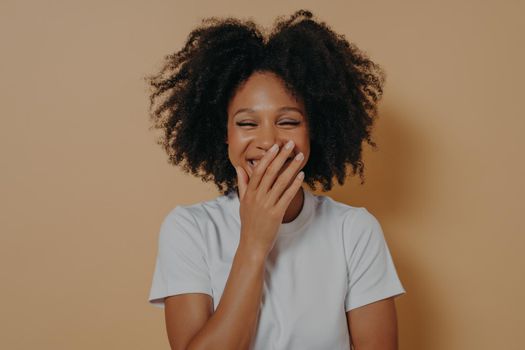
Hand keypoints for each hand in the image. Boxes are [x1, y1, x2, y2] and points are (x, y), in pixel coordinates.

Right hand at [234, 140, 304, 257]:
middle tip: (290, 145)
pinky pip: (287, 196)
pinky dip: (295, 185)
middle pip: (270, 172)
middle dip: (281, 157)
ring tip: (299, 157)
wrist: (252, 244)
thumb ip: (242, 184)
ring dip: (291, 167)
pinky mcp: (276, 214)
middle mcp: (257, 197)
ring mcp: (267, 205)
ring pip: (281, 182)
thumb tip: (238, 167)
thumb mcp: (243, 202)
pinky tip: (301, 176)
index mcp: (249, 193)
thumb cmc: (249, 223)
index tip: (275, 147)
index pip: (258, 171)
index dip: (268, 158)